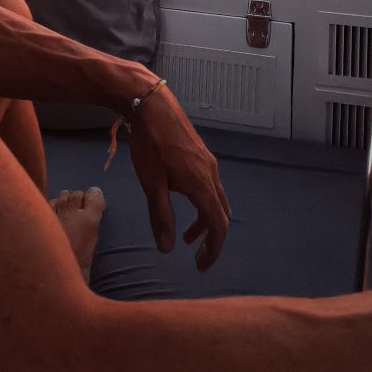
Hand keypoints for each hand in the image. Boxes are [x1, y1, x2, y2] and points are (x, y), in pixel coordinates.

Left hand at [127, 86, 230, 269]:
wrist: (152, 105)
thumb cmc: (150, 144)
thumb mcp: (152, 184)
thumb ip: (161, 216)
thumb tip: (167, 249)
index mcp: (202, 184)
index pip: (217, 225)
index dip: (213, 249)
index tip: (201, 266)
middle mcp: (211, 174)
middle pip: (221, 214)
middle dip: (212, 238)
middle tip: (199, 257)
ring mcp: (207, 162)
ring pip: (215, 199)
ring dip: (205, 221)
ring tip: (188, 237)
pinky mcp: (199, 154)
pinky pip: (208, 186)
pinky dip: (201, 203)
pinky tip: (183, 202)